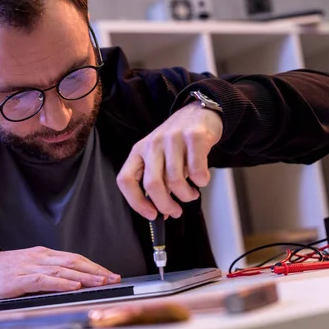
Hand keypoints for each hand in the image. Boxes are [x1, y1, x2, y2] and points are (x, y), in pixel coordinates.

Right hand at [0, 246, 120, 298]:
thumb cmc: (7, 271)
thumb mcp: (32, 267)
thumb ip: (51, 272)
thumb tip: (74, 280)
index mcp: (45, 254)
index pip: (75, 258)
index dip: (94, 266)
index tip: (109, 273)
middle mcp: (42, 257)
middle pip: (74, 262)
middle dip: (95, 270)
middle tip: (112, 277)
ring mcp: (32, 267)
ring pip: (64, 270)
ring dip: (84, 277)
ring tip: (100, 282)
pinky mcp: (22, 279)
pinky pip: (45, 280)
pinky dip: (61, 283)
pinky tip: (73, 286)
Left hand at [117, 102, 222, 219]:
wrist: (199, 113)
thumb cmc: (177, 142)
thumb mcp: (159, 157)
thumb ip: (157, 182)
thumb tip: (159, 213)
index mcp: (139, 151)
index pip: (126, 180)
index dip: (136, 202)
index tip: (152, 215)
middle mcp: (153, 143)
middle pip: (152, 184)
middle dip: (165, 205)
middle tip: (175, 211)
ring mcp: (173, 138)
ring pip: (175, 180)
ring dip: (186, 195)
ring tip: (191, 194)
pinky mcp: (194, 137)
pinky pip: (196, 170)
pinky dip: (201, 181)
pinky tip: (202, 180)